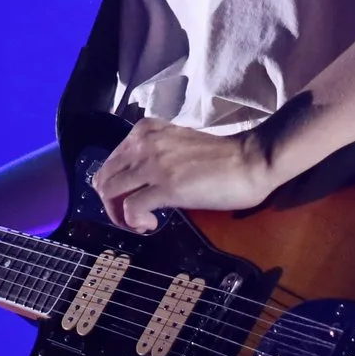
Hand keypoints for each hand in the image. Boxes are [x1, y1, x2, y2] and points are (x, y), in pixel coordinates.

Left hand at [91, 119, 275, 233]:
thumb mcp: (177, 145)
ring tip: (141, 223)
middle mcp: (143, 143)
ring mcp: (154, 164)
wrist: (251, 161)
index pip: (109, 163)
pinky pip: (129, 208)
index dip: (114, 188)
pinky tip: (152, 225)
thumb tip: (136, 182)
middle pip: (103, 179)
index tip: (132, 201)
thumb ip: (154, 156)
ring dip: (119, 215)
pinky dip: (133, 222)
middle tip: (133, 218)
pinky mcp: (166, 186)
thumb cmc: (221, 157)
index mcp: (145, 131)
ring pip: (110, 192)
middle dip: (111, 204)